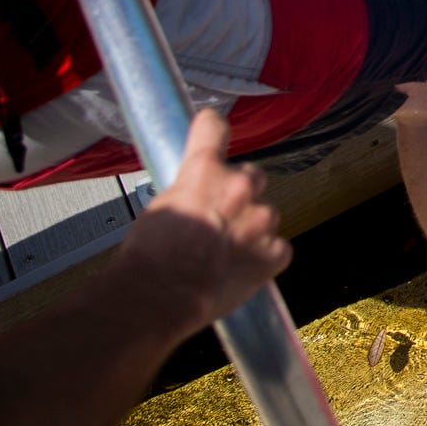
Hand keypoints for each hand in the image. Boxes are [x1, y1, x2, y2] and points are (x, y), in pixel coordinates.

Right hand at [111, 111, 288, 331]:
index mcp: (204, 169)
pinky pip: (276, 248)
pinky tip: (238, 269)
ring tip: (222, 254)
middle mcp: (239, 187)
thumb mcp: (160, 205)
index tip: (214, 131)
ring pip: (264, 215)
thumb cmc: (149, 258)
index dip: (213, 130)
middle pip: (251, 176)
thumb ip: (189, 190)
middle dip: (238, 194)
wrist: (158, 297)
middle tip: (217, 219)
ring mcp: (261, 220)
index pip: (215, 128)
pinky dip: (262, 257)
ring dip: (250, 228)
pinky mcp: (274, 252)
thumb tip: (195, 193)